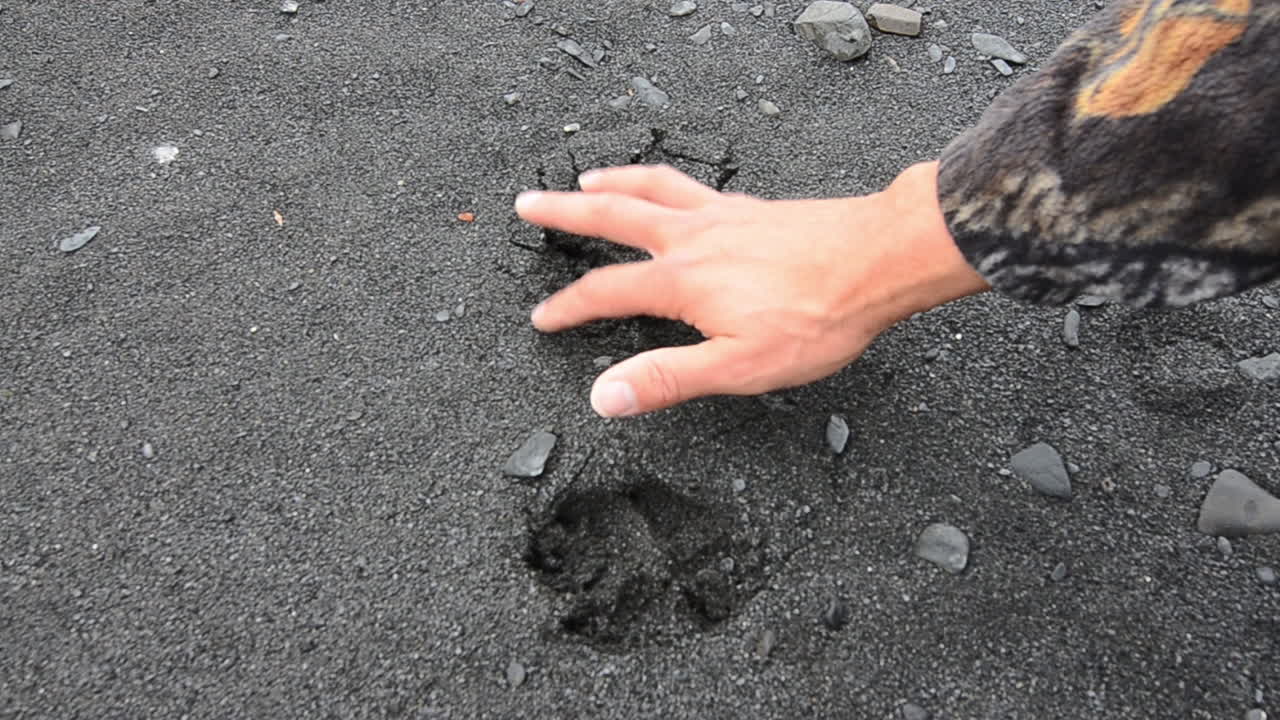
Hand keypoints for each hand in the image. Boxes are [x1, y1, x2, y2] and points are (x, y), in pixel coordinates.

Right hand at [514, 161, 989, 417]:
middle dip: (564, 211)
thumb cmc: (818, 315)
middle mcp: (693, 237)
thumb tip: (604, 395)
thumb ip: (668, 378)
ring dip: (611, 181)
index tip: (542, 317)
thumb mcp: (739, 367)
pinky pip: (691, 183)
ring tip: (585, 178)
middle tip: (528, 202)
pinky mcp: (752, 207)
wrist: (879, 260)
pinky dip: (662, 178)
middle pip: (613, 215)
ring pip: (652, 186)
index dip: (568, 307)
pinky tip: (671, 187)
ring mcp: (723, 215)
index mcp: (682, 280)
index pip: (606, 292)